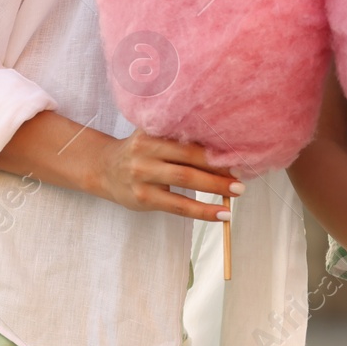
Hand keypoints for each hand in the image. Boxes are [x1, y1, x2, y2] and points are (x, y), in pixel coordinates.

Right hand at [91, 130, 242, 222]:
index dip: (213, 146)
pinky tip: (221, 214)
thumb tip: (222, 146)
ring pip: (185, 181)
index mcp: (152, 132)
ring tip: (236, 192)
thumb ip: (177, 136)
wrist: (104, 168)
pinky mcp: (144, 198)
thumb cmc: (139, 151)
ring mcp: (143, 175)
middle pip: (189, 158)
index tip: (237, 152)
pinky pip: (179, 206)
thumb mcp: (152, 135)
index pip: (188, 138)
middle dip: (218, 166)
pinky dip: (203, 211)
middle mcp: (146, 151)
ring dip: (215, 187)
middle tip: (242, 174)